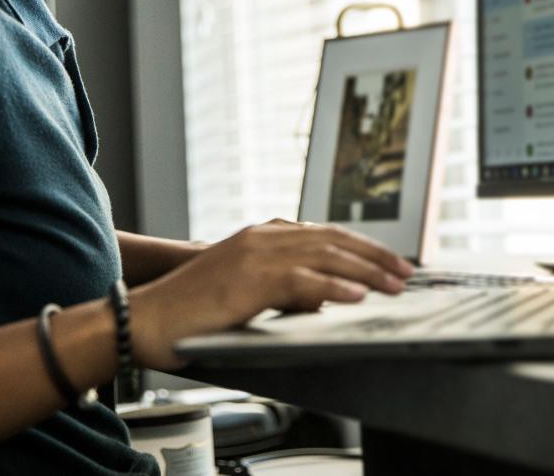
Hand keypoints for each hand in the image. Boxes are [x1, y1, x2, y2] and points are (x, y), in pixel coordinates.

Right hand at [127, 218, 413, 368]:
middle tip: (406, 272)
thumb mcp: (244, 292)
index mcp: (261, 236)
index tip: (390, 261)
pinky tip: (356, 297)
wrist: (146, 318)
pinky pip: (301, 281)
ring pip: (324, 256)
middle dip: (375, 256)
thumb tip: (320, 300)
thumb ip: (281, 288)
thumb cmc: (190, 313)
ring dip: (366, 270)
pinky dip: (332, 288)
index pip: (324, 234)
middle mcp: (262, 238)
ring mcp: (255, 255)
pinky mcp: (248, 280)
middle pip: (332, 240)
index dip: (362, 247)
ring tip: (394, 284)